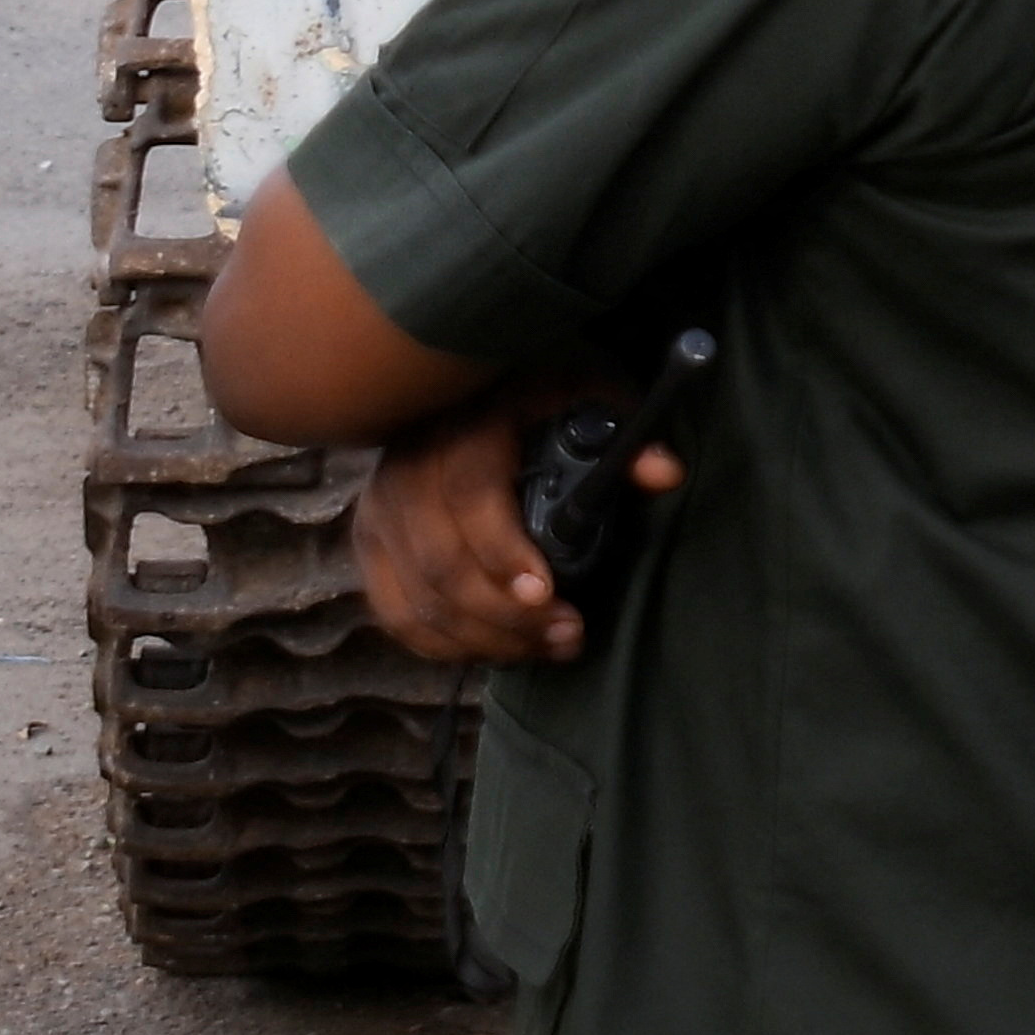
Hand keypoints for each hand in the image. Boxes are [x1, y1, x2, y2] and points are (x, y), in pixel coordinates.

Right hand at [355, 382, 680, 669]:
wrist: (460, 385)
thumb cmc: (540, 398)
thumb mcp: (587, 398)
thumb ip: (624, 438)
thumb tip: (664, 473)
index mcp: (462, 428)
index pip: (470, 496)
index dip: (504, 552)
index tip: (549, 594)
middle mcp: (406, 472)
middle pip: (441, 564)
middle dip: (507, 615)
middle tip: (569, 634)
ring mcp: (379, 513)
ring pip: (417, 601)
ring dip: (484, 640)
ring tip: (548, 649)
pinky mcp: (369, 547)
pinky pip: (396, 614)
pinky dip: (445, 646)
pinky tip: (499, 650)